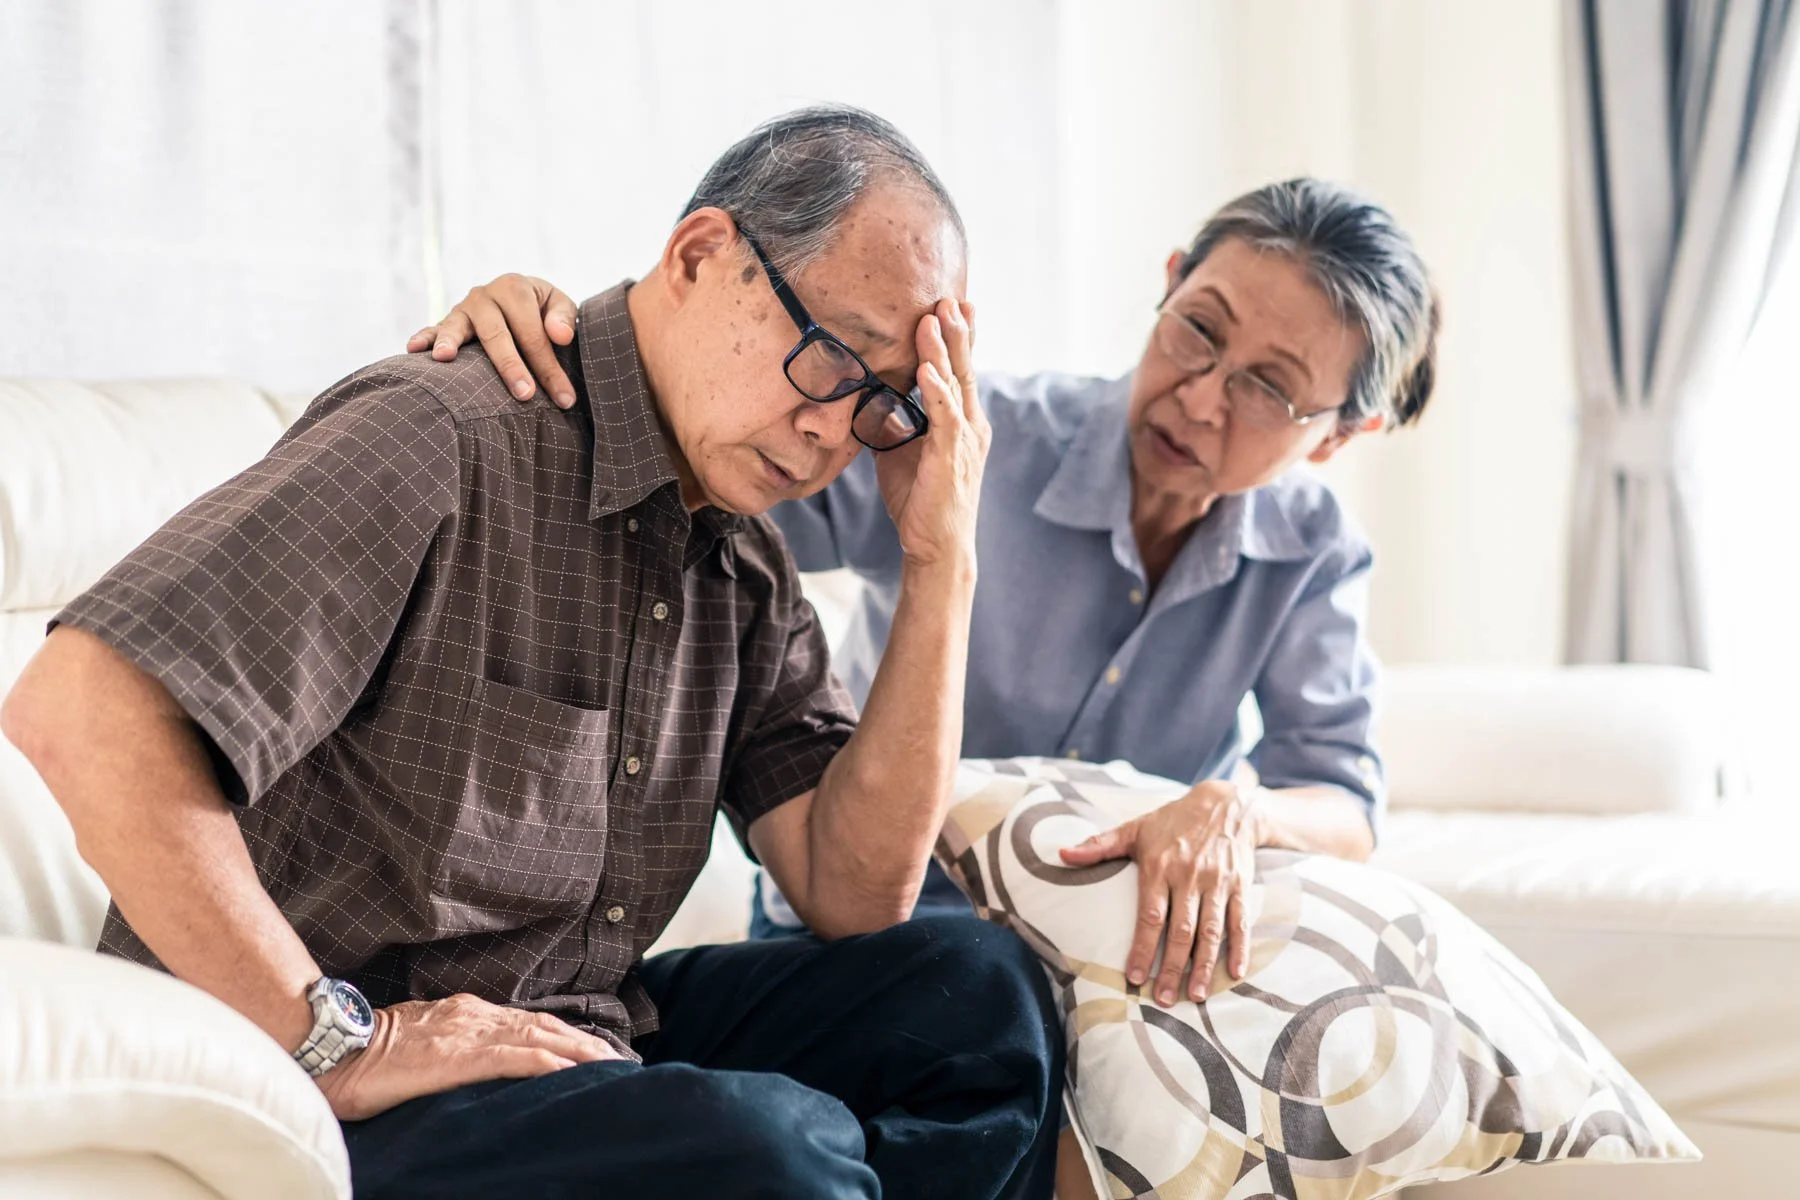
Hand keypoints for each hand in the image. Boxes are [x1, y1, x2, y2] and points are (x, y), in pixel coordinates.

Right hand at [314, 992, 621, 1120]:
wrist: (333, 1047)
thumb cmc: (365, 1051)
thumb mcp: (415, 1039)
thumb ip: (445, 1043)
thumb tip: (462, 1058)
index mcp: (464, 1012)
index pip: (526, 1021)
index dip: (561, 1033)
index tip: (589, 1047)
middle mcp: (474, 1016)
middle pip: (543, 1025)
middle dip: (582, 1041)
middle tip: (616, 1057)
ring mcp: (469, 1033)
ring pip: (539, 1036)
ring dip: (578, 1050)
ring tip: (609, 1064)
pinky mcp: (460, 1056)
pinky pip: (515, 1056)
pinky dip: (548, 1061)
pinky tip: (571, 1070)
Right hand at [407, 275, 580, 407]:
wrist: (519, 299)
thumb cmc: (543, 310)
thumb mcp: (559, 304)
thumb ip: (563, 317)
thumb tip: (560, 336)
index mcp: (514, 288)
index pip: (533, 332)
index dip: (549, 366)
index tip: (564, 397)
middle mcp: (485, 295)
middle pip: (497, 333)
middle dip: (511, 366)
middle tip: (525, 395)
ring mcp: (462, 309)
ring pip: (457, 327)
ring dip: (449, 341)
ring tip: (444, 358)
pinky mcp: (448, 322)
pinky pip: (432, 329)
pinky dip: (423, 337)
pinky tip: (413, 349)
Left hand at [875, 299, 988, 570]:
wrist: (938, 546)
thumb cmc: (921, 501)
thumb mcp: (903, 451)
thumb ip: (895, 422)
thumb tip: (871, 397)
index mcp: (962, 422)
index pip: (961, 371)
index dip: (960, 338)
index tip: (955, 304)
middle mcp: (971, 425)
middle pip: (964, 368)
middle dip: (957, 330)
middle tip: (950, 295)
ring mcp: (964, 440)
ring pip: (956, 384)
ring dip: (945, 349)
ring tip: (936, 317)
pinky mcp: (951, 457)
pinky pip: (944, 417)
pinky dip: (936, 391)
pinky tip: (927, 369)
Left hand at [1059, 781, 1261, 1005]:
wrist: (1227, 805)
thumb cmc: (1173, 821)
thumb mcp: (1135, 829)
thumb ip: (1099, 844)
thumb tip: (1061, 854)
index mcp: (1160, 867)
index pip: (1150, 916)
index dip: (1142, 948)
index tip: (1135, 977)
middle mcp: (1189, 878)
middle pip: (1181, 931)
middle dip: (1172, 968)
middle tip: (1164, 999)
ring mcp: (1217, 884)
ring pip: (1211, 931)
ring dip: (1203, 966)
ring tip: (1196, 995)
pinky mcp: (1241, 887)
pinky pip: (1241, 922)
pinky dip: (1241, 948)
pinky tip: (1235, 974)